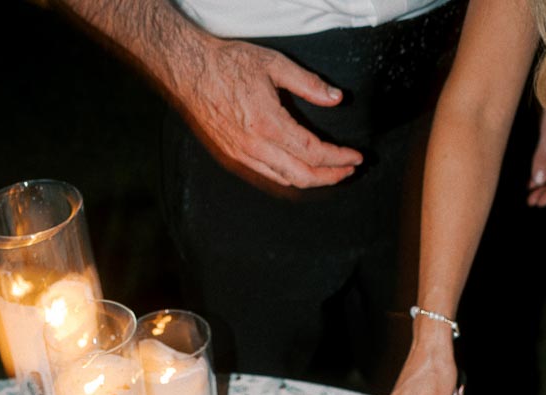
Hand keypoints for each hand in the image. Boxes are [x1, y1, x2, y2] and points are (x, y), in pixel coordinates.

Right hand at [174, 39, 362, 189]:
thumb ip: (308, 84)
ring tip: (331, 172)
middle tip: (348, 170)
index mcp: (268, 124)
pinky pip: (269, 175)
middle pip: (302, 175)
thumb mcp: (274, 64)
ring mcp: (243, 155)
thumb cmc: (229, 64)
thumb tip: (336, 99)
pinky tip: (302, 169)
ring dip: (312, 180)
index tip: (355, 157)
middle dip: (330, 176)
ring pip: (286, 180)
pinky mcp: (234, 156)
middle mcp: (255, 146)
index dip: (338, 158)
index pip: (313, 152)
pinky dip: (291, 177)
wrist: (190, 71)